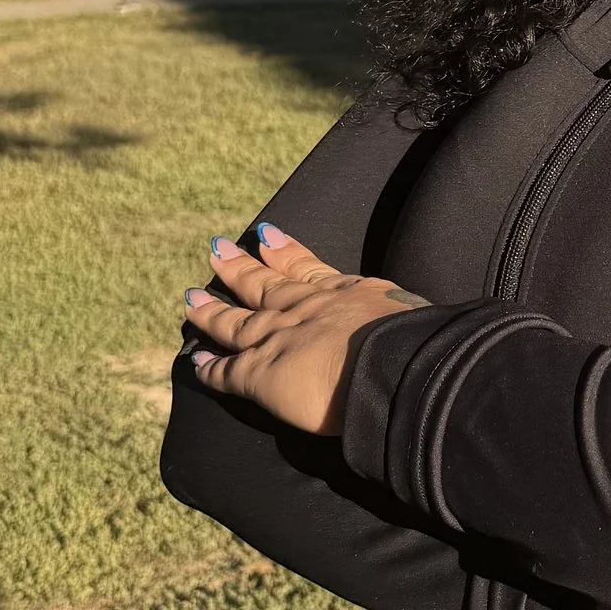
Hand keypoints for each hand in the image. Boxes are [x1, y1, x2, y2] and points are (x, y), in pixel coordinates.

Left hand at [181, 223, 422, 435]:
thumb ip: (396, 315)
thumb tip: (414, 325)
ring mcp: (279, 339)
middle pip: (263, 287)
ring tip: (192, 298)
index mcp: (345, 294)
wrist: (395, 365)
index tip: (266, 235)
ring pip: (237, 323)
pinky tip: (195, 361)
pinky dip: (210, 367)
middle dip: (240, 269)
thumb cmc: (418, 341)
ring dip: (213, 311)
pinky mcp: (261, 374)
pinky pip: (228, 371)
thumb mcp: (408, 312)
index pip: (308, 271)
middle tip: (217, 250)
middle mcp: (305, 310)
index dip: (285, 253)